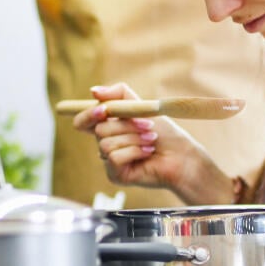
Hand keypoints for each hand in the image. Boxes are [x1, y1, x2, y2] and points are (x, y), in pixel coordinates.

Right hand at [71, 82, 239, 204]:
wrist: (182, 155)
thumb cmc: (164, 133)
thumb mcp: (141, 106)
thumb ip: (119, 94)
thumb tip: (93, 91)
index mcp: (108, 127)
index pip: (83, 121)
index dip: (88, 114)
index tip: (104, 110)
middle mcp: (105, 143)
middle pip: (99, 129)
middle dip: (126, 125)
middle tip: (148, 125)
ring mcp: (109, 161)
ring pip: (107, 143)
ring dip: (134, 138)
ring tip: (151, 140)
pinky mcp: (116, 174)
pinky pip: (114, 158)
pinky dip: (135, 151)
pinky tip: (147, 153)